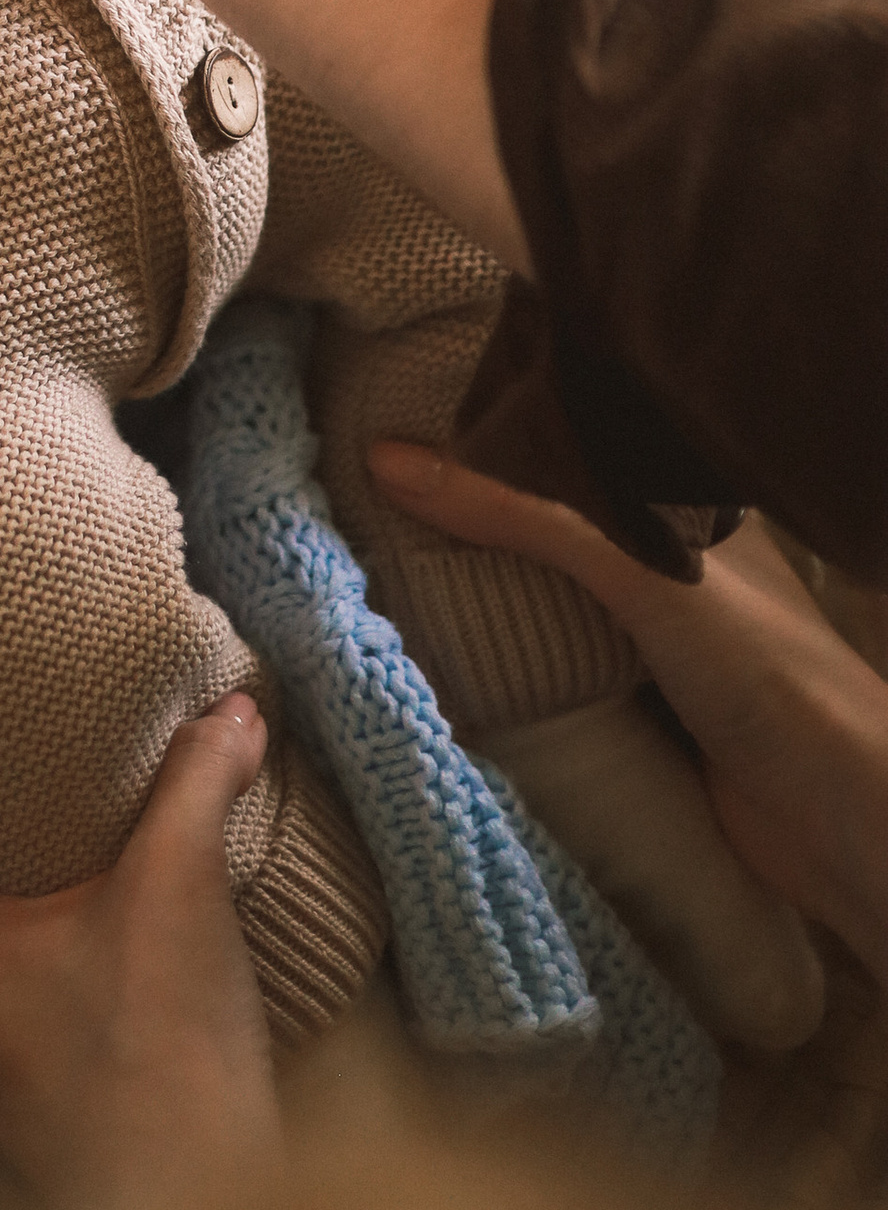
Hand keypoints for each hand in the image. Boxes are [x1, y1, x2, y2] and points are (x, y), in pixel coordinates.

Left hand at [0, 695, 279, 1205]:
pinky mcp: (14, 1109)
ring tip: (53, 847)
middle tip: (14, 772)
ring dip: (2, 907)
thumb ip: (198, 783)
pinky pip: (0, 1010)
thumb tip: (233, 706)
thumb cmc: (165, 1054)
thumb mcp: (183, 888)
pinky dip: (30, 968)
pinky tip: (84, 944)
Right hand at [371, 445, 887, 993]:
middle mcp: (669, 562)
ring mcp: (653, 639)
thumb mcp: (638, 571)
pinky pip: (551, 665)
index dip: (510, 412)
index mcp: (688, 504)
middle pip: (555, 517)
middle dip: (478, 501)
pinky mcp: (636, 708)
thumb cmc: (762, 670)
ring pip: (548, 593)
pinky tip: (437, 642)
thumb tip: (386, 460)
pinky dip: (500, 657)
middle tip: (371, 472)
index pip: (583, 436)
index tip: (411, 389)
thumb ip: (524, 513)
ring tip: (378, 544)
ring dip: (481, 584)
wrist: (838, 820)